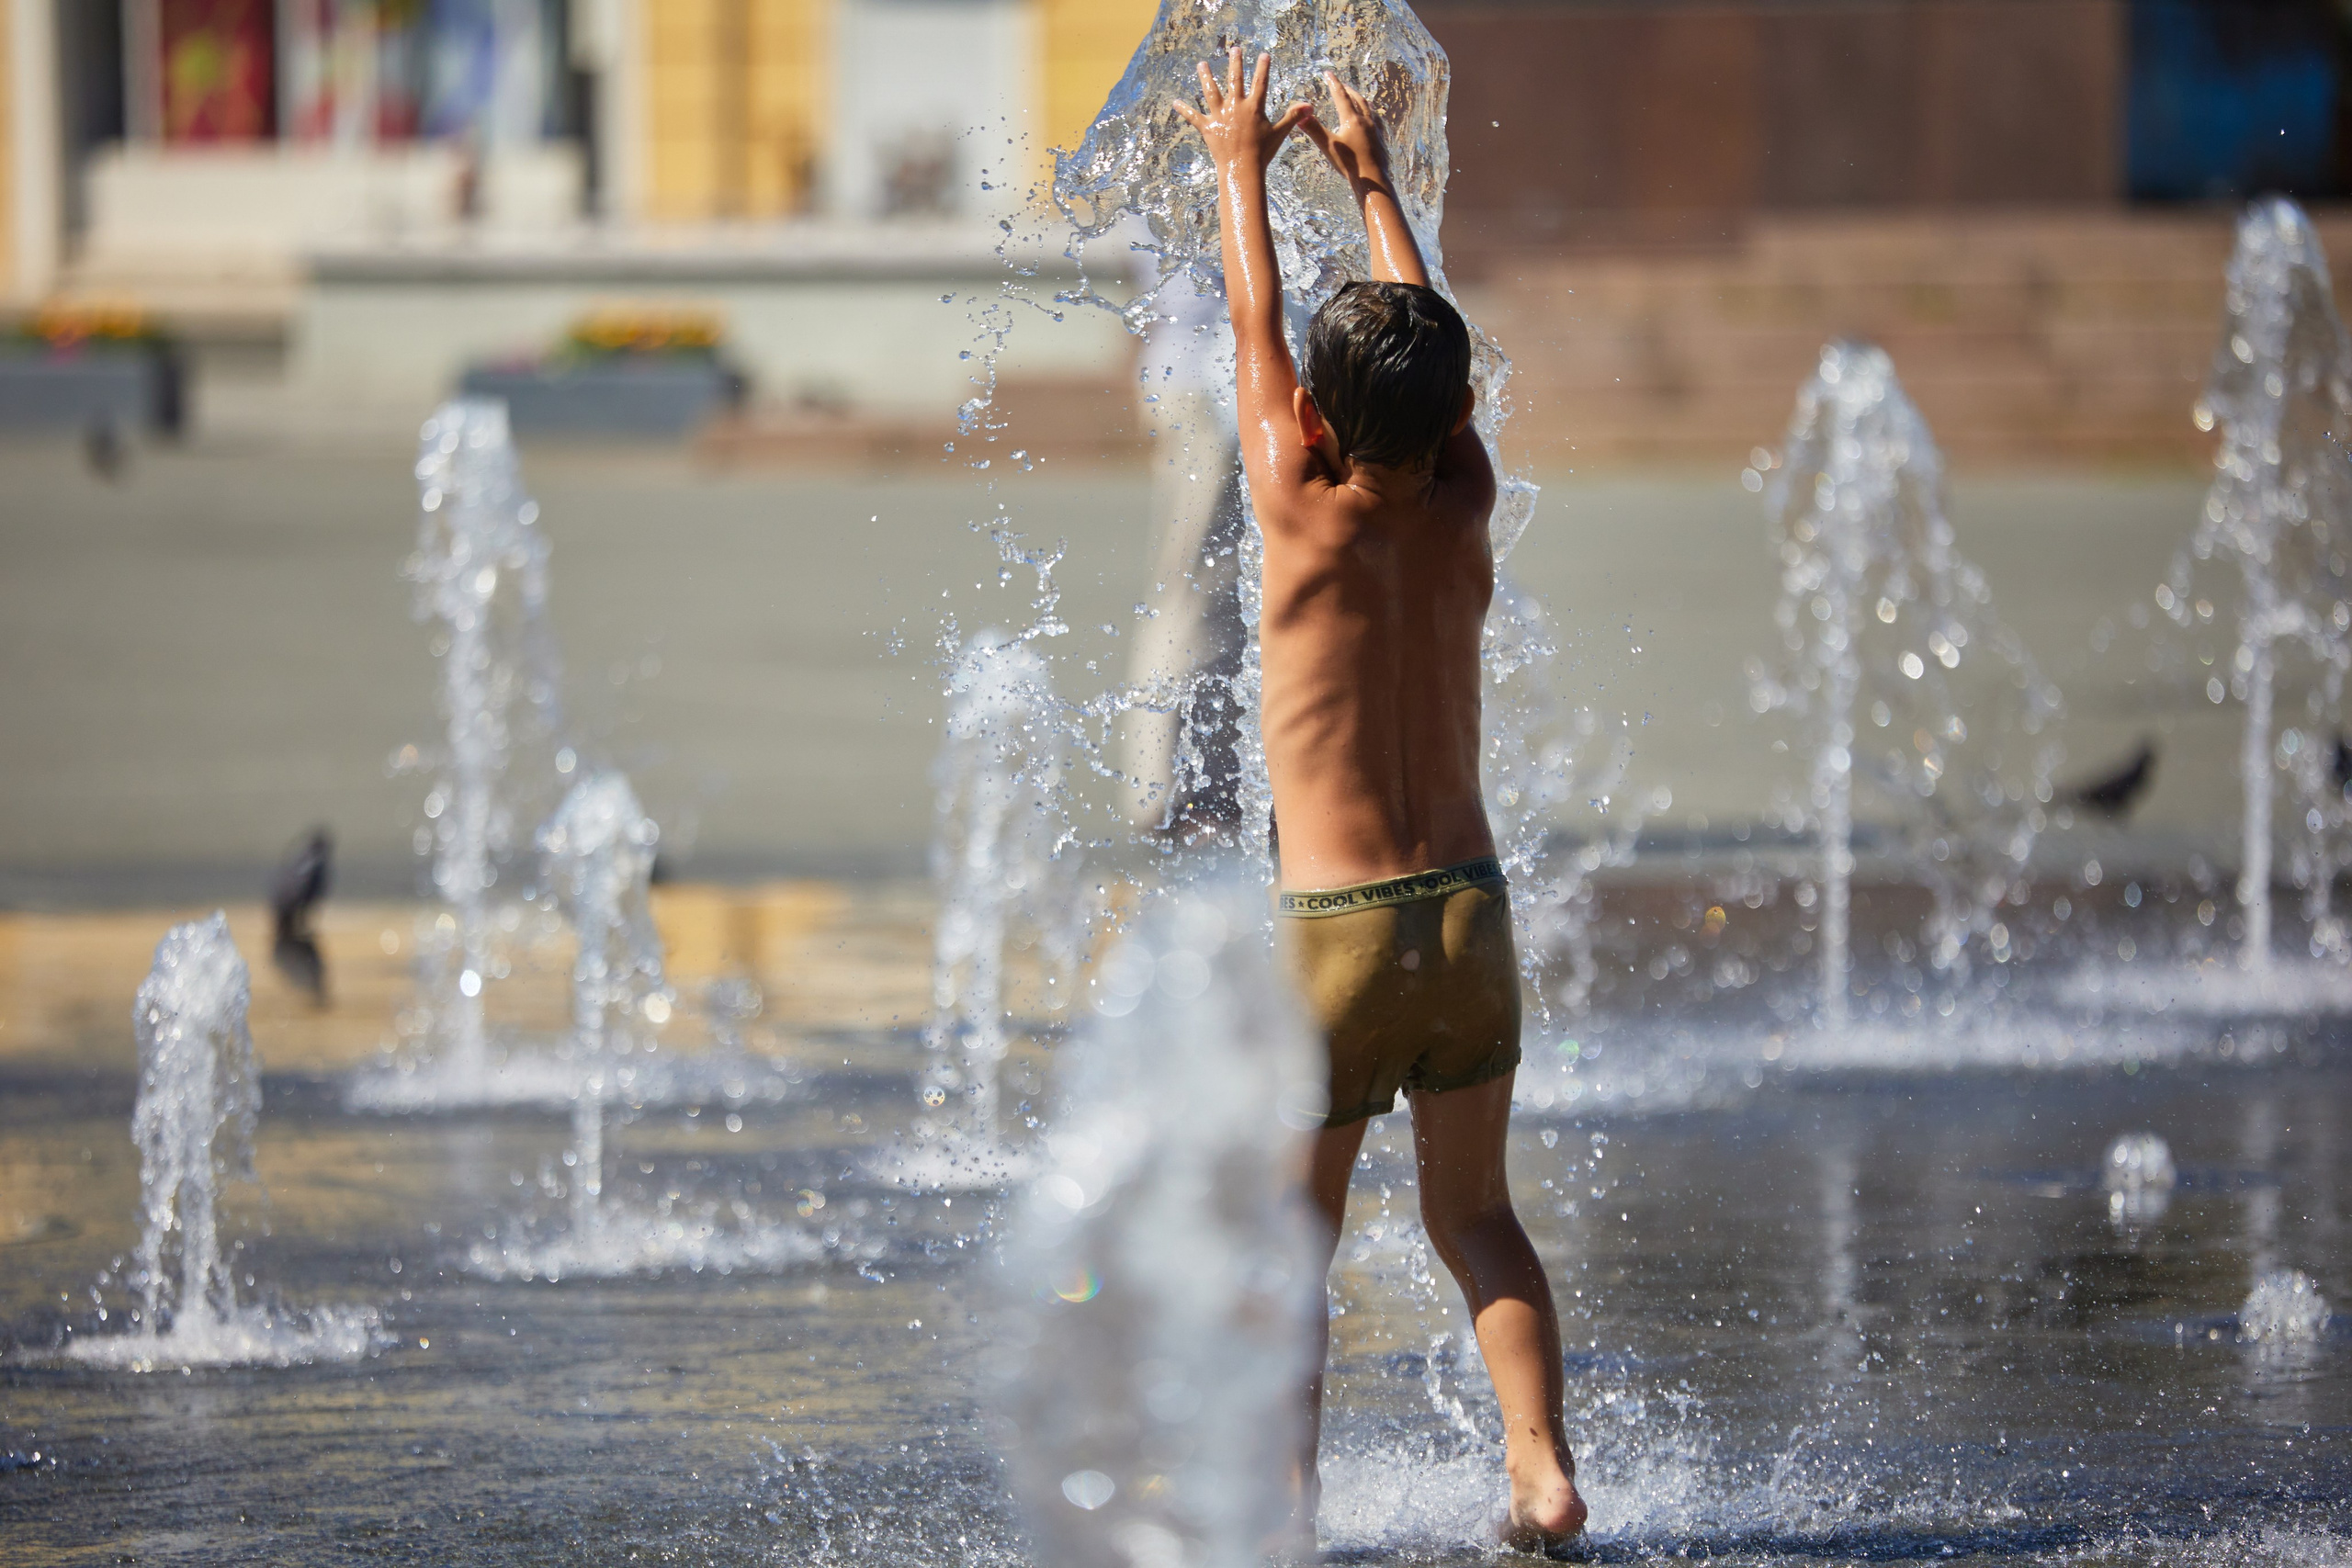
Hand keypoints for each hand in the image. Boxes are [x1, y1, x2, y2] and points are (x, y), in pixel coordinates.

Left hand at [1174, 47, 1310, 173]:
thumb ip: (1292, 116)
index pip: (1260, 83)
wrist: (1242, 169)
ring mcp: (1220, 116)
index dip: (1263, 68)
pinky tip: (1175, 102)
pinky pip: (1194, 117)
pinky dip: (1184, 110)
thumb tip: (1310, 105)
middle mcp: (1235, 107)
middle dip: (1235, 63)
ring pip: (1211, 92)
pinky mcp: (1208, 128)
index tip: (1264, 55)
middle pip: (1235, 80)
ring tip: (1202, 64)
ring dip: (1206, 76)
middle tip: (1234, 49)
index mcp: (1253, 107)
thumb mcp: (1279, 133)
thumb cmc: (1262, 153)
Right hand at [1301, 72, 1390, 193]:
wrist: (1372, 179)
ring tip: (1356, 97)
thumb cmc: (1349, 164)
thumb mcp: (1328, 146)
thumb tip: (1300, 116)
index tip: (1328, 73)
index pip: (1341, 96)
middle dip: (1348, 90)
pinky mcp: (1380, 139)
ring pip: (1368, 108)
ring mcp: (1375, 129)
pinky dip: (1370, 114)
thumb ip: (1314, 130)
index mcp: (1351, 119)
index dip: (1334, 83)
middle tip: (1341, 85)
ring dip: (1360, 99)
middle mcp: (1365, 120)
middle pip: (1357, 99)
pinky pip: (1376, 120)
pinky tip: (1371, 119)